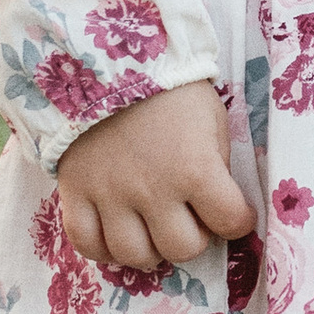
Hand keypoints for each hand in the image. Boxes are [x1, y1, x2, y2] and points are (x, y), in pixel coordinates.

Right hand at [56, 82, 254, 274]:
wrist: (104, 59)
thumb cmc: (168, 88)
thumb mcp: (212, 117)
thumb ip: (216, 162)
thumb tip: (217, 201)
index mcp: (195, 169)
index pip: (231, 222)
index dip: (237, 220)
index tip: (232, 212)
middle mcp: (154, 190)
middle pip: (182, 248)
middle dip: (193, 237)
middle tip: (188, 217)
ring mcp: (111, 195)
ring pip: (135, 255)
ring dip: (150, 247)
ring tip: (151, 228)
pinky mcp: (76, 193)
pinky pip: (86, 243)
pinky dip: (102, 248)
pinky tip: (114, 234)